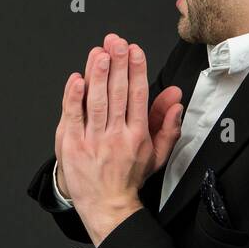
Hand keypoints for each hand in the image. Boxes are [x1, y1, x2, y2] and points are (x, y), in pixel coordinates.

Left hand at [56, 33, 183, 244]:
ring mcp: (92, 140)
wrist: (105, 205)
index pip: (137, 96)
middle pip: (117, 94)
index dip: (136, 71)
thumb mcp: (155, 154)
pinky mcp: (72, 144)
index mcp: (137, 135)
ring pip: (96, 102)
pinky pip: (72, 116)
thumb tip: (176, 101)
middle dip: (117, 64)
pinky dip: (74, 97)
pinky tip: (76, 79)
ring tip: (99, 53)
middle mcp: (115, 135)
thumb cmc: (128, 177)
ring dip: (97, 75)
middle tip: (117, 42)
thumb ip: (168, 126)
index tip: (135, 50)